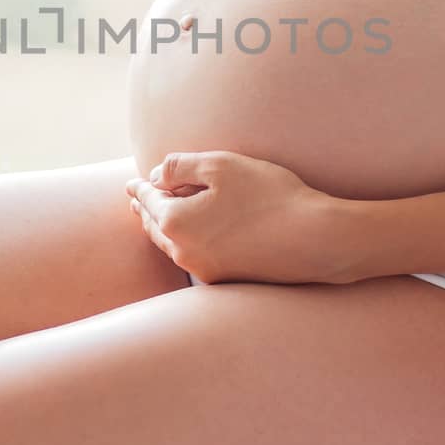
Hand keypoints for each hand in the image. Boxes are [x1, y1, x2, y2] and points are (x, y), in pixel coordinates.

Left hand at [124, 150, 342, 284]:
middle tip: (138, 200)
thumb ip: (180, 166)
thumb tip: (156, 176)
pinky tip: (193, 233)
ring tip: (159, 216)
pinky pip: (193, 256)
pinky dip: (185, 241)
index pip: (148, 200)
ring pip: (172, 245)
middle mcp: (184, 252)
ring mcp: (204, 270)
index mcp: (175, 223)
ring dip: (163, 228)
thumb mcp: (221, 165)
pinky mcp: (226, 278)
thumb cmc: (268, 196)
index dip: (138, 189)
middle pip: (155, 227)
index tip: (130, 184)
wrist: (314, 239)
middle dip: (145, 211)